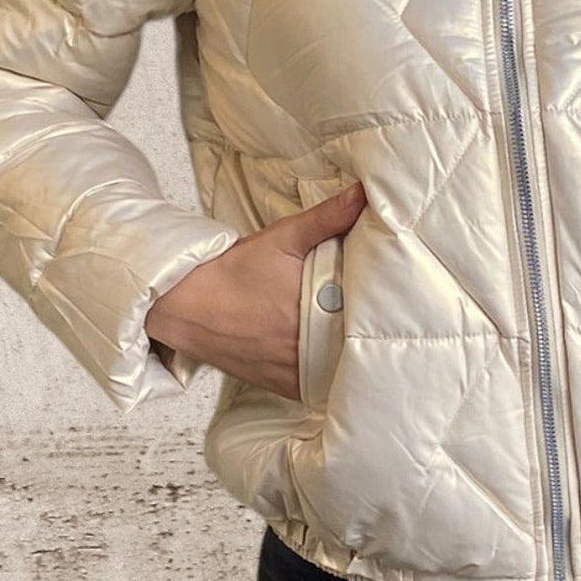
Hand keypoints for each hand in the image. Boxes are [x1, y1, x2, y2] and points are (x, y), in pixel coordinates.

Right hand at [146, 181, 366, 397]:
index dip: (385, 309)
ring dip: (352, 355)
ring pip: (341, 369)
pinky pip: (320, 385)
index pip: (368, 317)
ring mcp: (295, 371)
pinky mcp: (283, 386)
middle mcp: (306, 346)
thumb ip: (328, 217)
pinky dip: (330, 373)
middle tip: (385, 315)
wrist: (185, 306)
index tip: (396, 300)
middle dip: (370, 332)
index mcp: (315, 309)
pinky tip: (336, 356)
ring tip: (364, 337)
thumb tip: (362, 194)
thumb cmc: (232, 272)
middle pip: (357, 345)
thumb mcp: (283, 237)